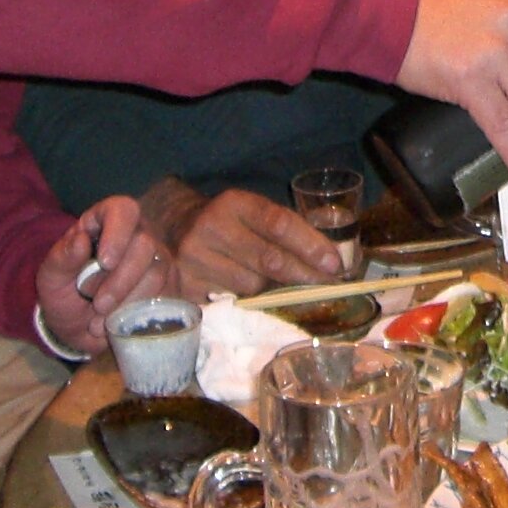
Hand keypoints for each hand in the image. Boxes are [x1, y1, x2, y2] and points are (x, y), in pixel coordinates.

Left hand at [37, 197, 173, 355]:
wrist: (79, 328)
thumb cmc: (63, 294)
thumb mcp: (51, 278)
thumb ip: (62, 258)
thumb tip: (81, 240)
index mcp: (105, 222)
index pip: (123, 210)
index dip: (118, 232)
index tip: (105, 262)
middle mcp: (137, 235)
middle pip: (144, 245)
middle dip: (120, 281)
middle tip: (97, 305)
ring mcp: (156, 259)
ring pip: (157, 272)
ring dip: (128, 301)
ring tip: (101, 321)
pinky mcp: (168, 285)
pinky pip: (166, 296)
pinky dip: (141, 314)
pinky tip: (121, 324)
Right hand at [140, 178, 342, 298]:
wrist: (173, 226)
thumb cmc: (228, 222)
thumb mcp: (250, 211)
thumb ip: (284, 229)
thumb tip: (328, 260)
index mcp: (234, 203)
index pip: (278, 223)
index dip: (309, 244)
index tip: (333, 263)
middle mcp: (211, 227)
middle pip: (268, 259)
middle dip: (303, 275)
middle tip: (327, 287)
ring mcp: (194, 258)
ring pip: (251, 286)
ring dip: (275, 292)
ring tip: (289, 292)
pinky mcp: (185, 286)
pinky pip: (230, 302)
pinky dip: (249, 305)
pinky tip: (260, 304)